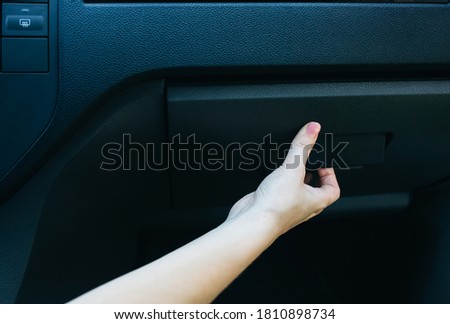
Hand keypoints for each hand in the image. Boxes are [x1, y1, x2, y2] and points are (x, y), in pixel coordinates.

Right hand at [227, 122, 339, 236]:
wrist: (252, 221)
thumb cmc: (275, 207)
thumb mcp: (292, 169)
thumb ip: (302, 147)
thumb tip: (313, 129)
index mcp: (317, 202)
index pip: (333, 189)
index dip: (331, 174)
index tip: (323, 161)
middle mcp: (304, 207)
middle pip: (316, 191)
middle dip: (312, 175)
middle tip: (308, 161)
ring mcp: (288, 208)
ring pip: (297, 192)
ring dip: (296, 180)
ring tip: (290, 166)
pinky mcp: (272, 206)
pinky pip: (281, 193)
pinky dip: (279, 184)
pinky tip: (272, 177)